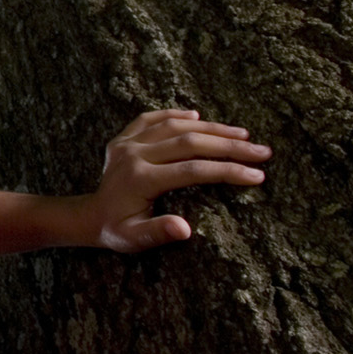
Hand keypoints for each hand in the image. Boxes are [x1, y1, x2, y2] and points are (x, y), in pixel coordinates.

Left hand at [90, 109, 269, 251]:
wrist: (89, 216)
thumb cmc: (117, 231)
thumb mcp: (135, 239)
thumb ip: (159, 232)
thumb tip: (185, 229)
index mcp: (140, 179)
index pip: (193, 170)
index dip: (227, 171)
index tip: (258, 175)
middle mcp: (134, 155)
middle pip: (190, 143)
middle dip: (230, 147)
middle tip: (263, 152)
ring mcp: (128, 143)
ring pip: (175, 125)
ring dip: (211, 128)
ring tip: (242, 135)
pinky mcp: (124, 137)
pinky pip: (151, 118)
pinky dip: (175, 114)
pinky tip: (197, 116)